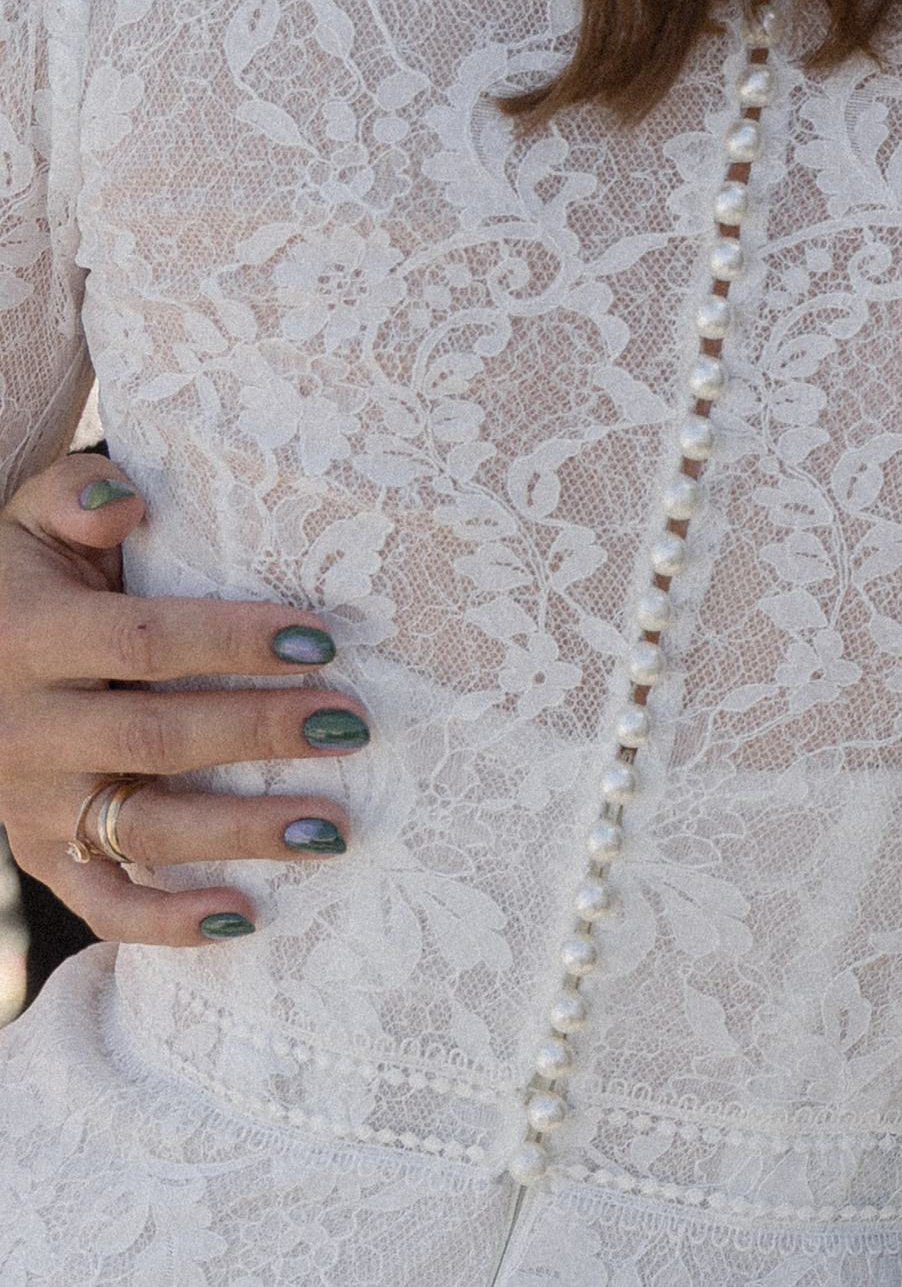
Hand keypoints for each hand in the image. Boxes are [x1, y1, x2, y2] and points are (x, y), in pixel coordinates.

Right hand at [0, 457, 368, 945]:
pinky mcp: (39, 854)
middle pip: (156, 738)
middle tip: (352, 725)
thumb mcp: (29, 522)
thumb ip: (74, 496)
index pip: (145, 643)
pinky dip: (167, 922)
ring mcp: (29, 803)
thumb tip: (125, 501)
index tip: (322, 639)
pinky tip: (247, 915)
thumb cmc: (28, 577)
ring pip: (141, 830)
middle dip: (260, 733)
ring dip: (241, 834)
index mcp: (32, 639)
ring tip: (334, 828)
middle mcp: (25, 730)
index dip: (233, 640)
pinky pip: (101, 902)